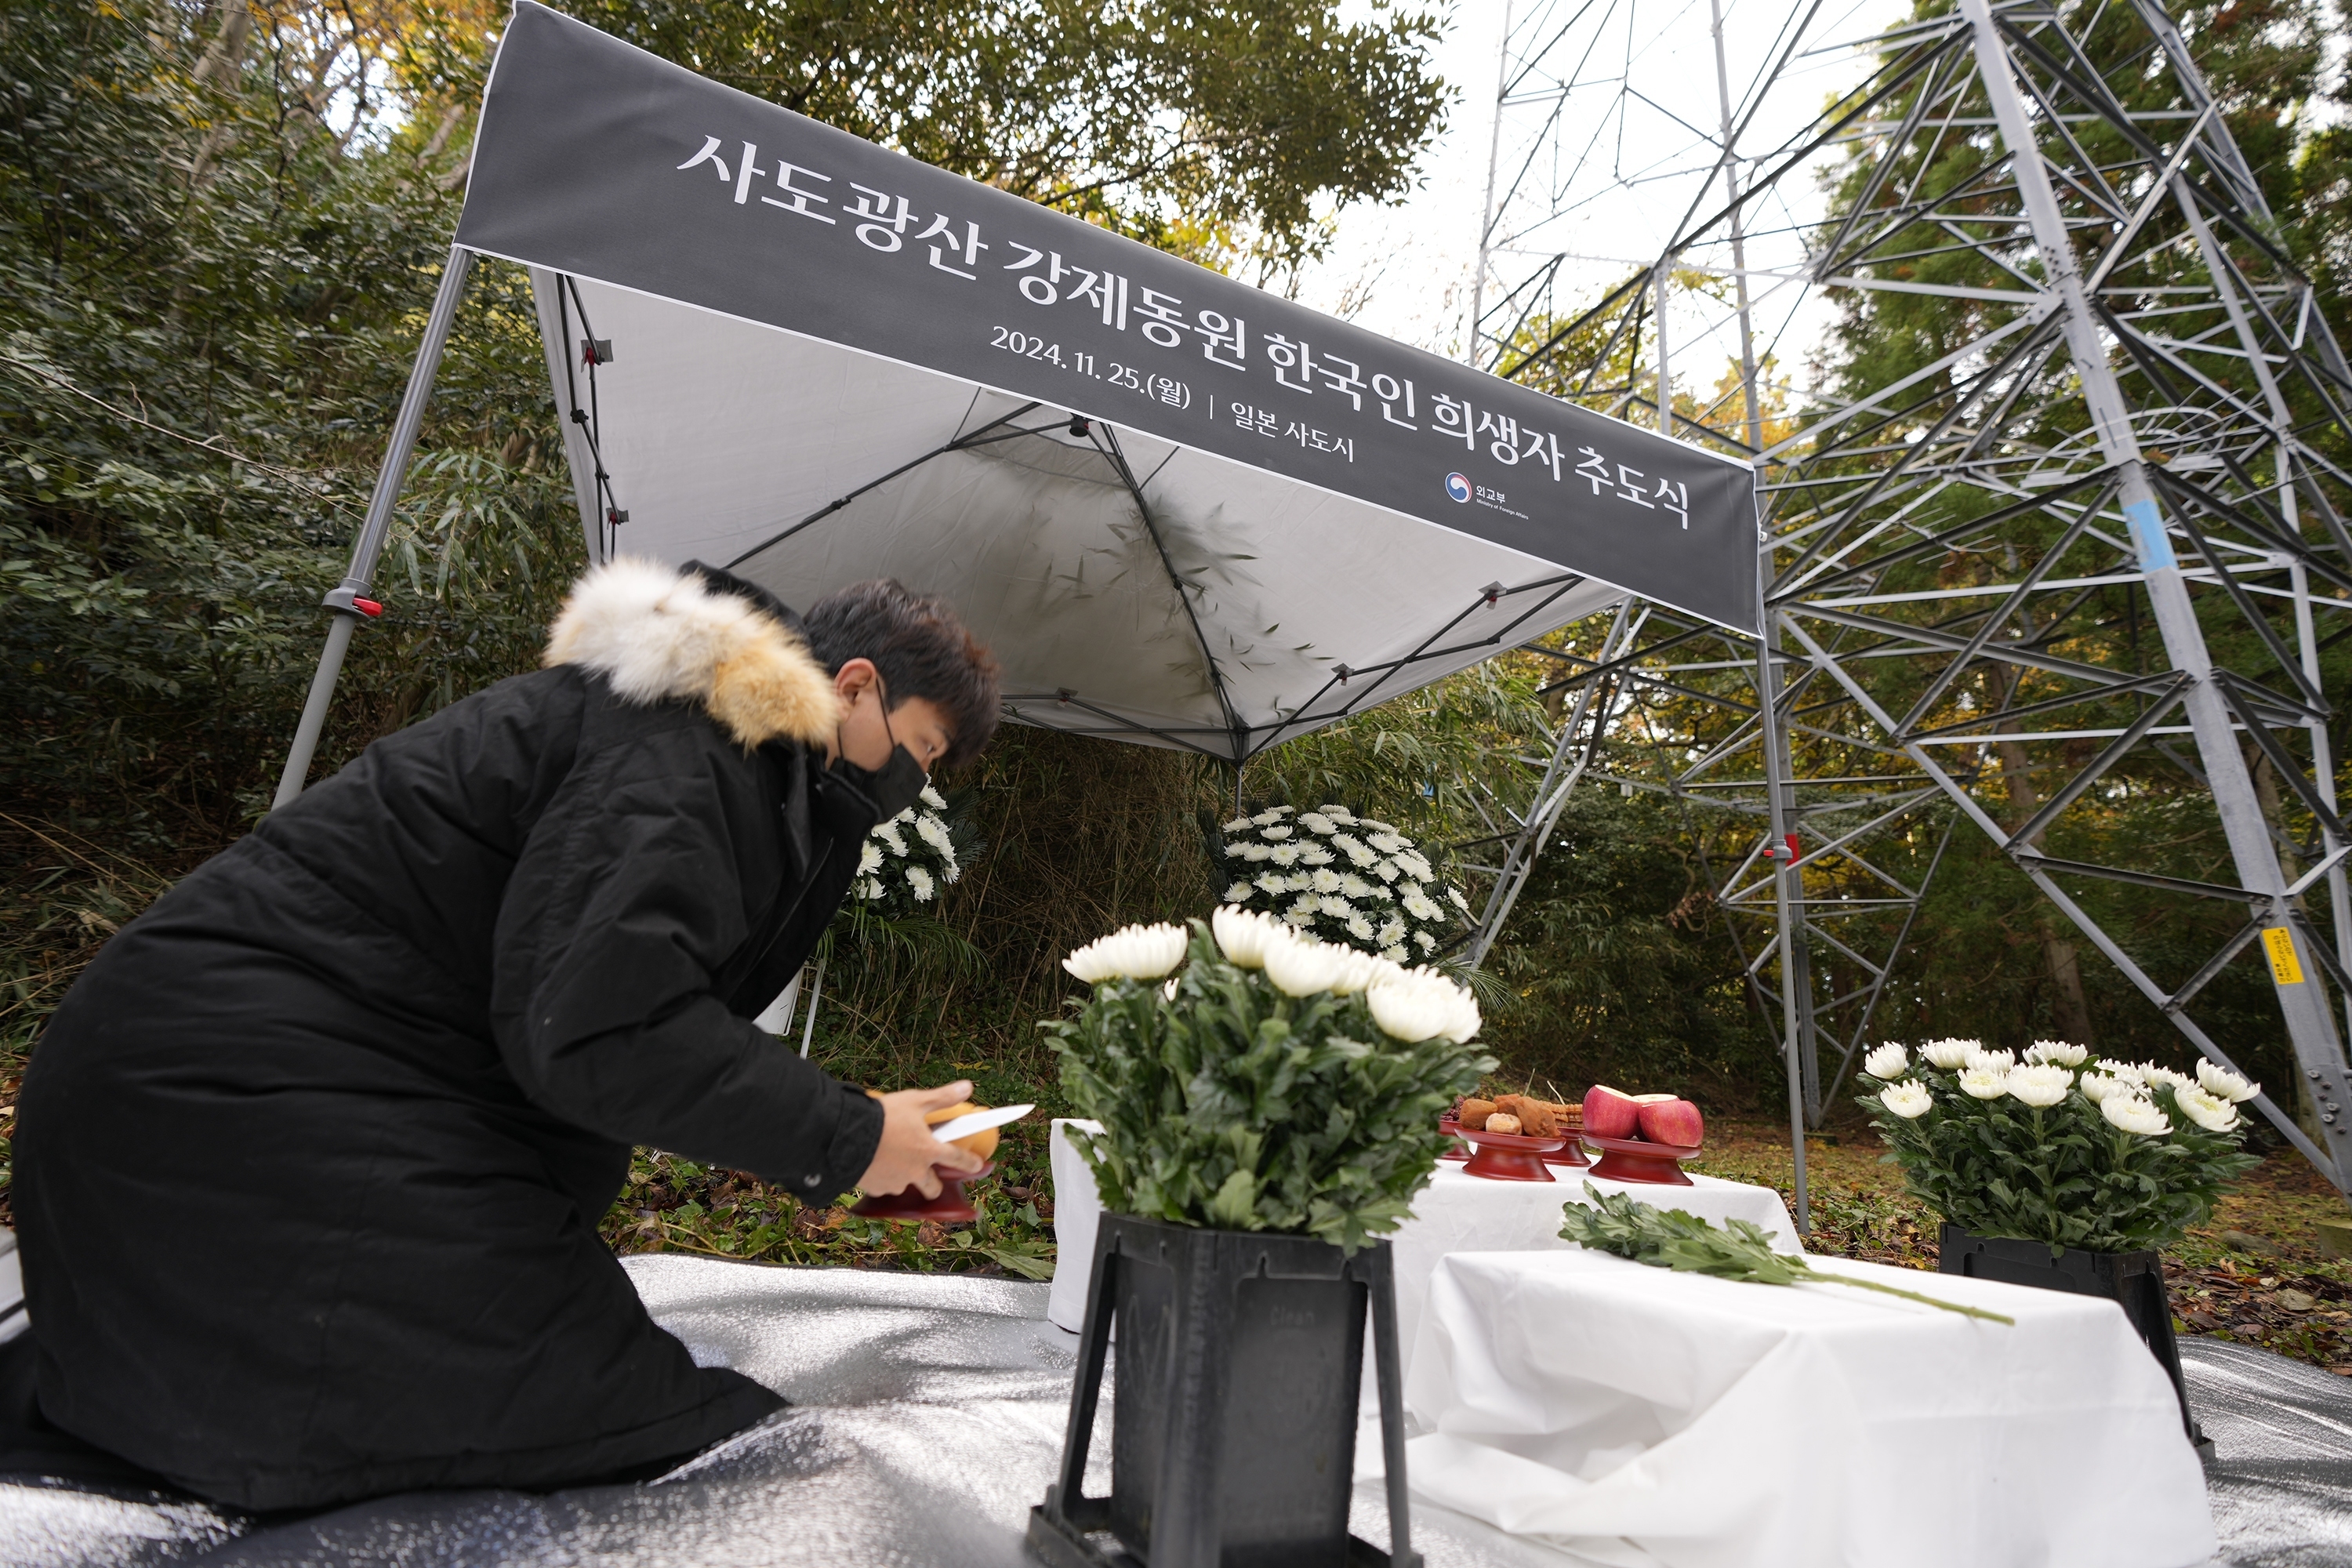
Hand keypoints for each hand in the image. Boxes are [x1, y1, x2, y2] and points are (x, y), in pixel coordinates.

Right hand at [857, 1080, 986, 1197]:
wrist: (847, 1135)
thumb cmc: (883, 1117)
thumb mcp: (915, 1101)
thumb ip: (942, 1097)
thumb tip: (966, 1088)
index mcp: (928, 1150)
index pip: (957, 1159)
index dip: (969, 1162)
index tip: (976, 1165)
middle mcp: (915, 1171)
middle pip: (932, 1188)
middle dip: (933, 1185)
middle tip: (928, 1176)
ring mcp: (896, 1182)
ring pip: (905, 1185)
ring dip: (903, 1176)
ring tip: (892, 1159)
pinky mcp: (876, 1188)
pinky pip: (884, 1186)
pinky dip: (882, 1178)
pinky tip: (875, 1164)